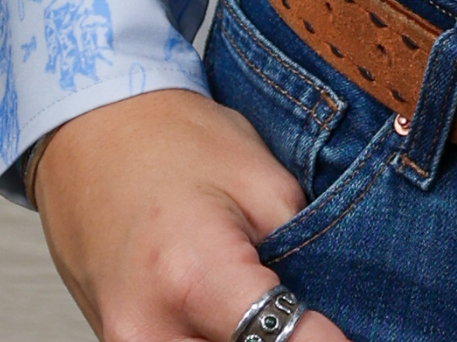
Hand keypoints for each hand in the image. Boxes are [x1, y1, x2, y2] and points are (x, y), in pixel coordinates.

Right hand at [31, 88, 356, 341]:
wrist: (89, 135)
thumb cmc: (174, 142)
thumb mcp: (262, 178)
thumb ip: (303, 247)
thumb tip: (339, 305)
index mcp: (193, 276)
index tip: (367, 331)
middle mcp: (148, 332)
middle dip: (288, 340)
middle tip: (322, 317)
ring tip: (281, 311)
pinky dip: (220, 341)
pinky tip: (248, 322)